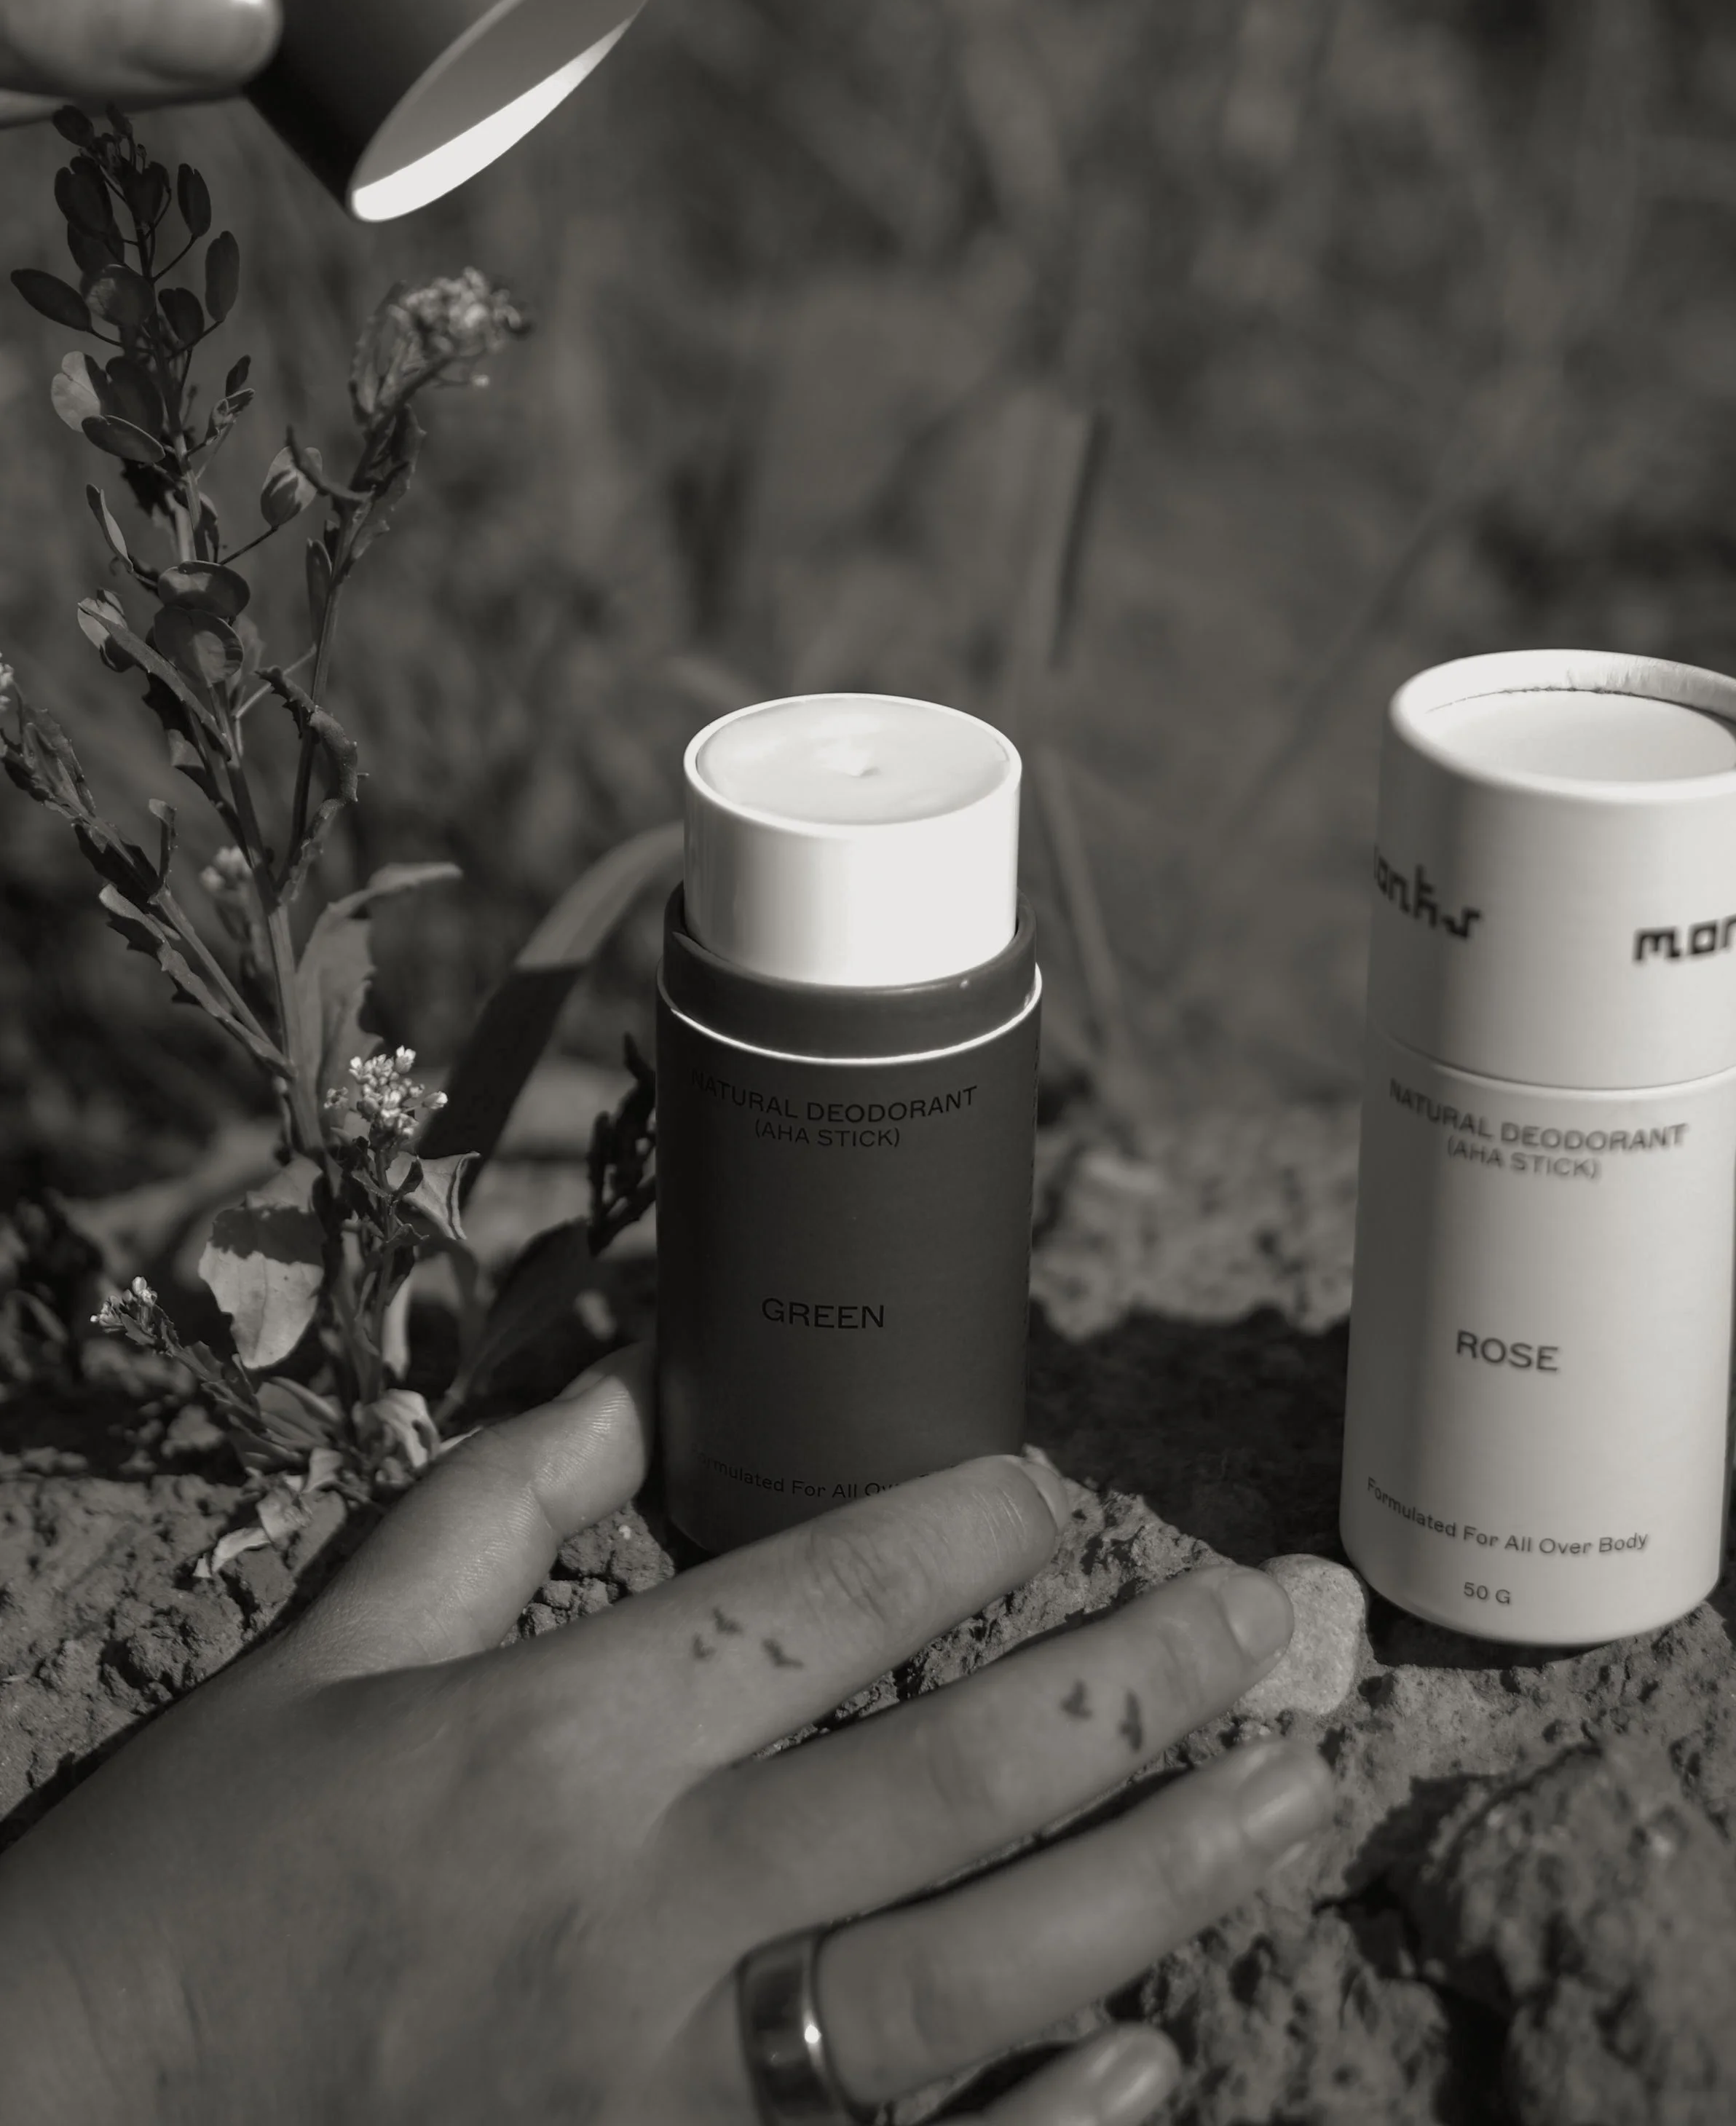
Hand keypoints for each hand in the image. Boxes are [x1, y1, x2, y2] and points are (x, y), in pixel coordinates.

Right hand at [0, 1347, 1332, 2123]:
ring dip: (1155, 1878)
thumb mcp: (325, 1653)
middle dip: (1138, 1683)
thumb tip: (629, 1383)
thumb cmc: (200, 1872)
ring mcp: (671, 2088)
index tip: (1058, 1487)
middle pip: (947, 1779)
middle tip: (1277, 1620)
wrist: (76, 2121)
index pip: (812, 1603)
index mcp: (554, 1740)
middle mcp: (639, 1908)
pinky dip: (1040, 2120)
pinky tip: (1152, 2055)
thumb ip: (489, 1508)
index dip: (958, 1529)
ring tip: (1293, 1797)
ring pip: (968, 1971)